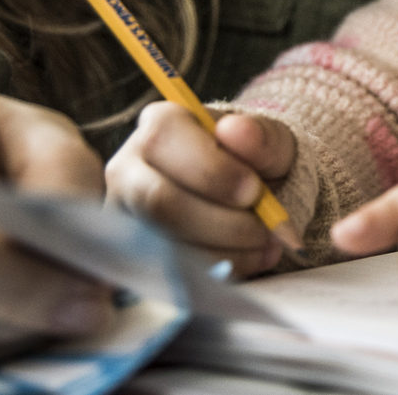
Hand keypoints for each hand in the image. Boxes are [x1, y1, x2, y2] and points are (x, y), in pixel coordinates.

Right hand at [105, 102, 297, 277]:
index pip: (163, 140)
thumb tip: (236, 130)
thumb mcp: (271, 143)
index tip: (254, 190)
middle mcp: (128, 167)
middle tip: (264, 228)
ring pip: (163, 242)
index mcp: (159, 124)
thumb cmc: (255, 162)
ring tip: (265, 244)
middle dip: (220, 222)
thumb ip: (262, 136)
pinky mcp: (134, 254)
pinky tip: (250, 258)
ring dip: (224, 250)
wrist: (250, 196)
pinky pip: (169, 272)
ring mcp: (126, 215)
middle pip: (158, 200)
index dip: (211, 171)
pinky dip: (218, 269)